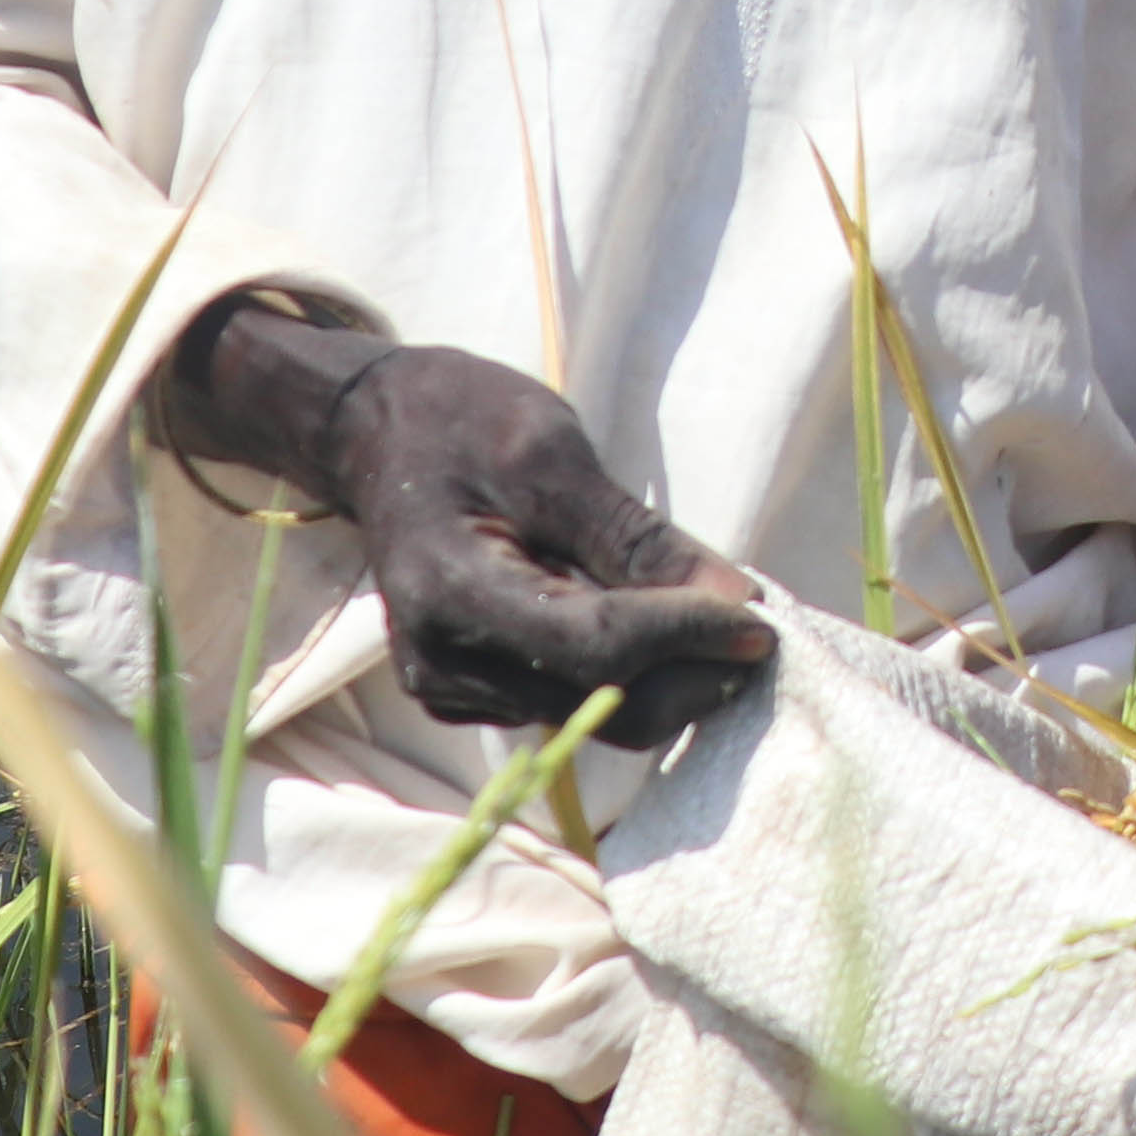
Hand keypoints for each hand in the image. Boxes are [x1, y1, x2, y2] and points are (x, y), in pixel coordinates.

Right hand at [164, 307, 768, 749]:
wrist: (373, 436)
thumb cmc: (461, 422)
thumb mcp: (551, 453)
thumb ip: (636, 536)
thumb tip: (735, 600)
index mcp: (452, 590)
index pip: (598, 646)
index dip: (688, 636)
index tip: (762, 619)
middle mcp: (444, 662)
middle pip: (604, 700)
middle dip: (693, 672)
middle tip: (758, 628)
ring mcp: (452, 688)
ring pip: (595, 714)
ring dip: (669, 676)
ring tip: (712, 619)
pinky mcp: (467, 695)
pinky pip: (570, 705)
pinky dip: (628, 675)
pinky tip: (650, 625)